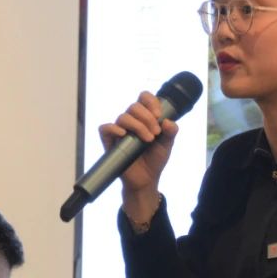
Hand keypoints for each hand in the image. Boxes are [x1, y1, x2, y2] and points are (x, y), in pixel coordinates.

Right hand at [98, 91, 177, 217]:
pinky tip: (124, 135)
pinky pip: (105, 128)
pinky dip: (113, 128)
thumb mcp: (167, 145)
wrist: (146, 180)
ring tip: (148, 140)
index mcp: (145, 117)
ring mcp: (119, 131)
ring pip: (123, 117)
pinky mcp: (110, 142)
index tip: (158, 115)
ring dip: (138, 126)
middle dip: (147, 118)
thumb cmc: (155, 159)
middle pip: (134, 106)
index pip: (144, 97)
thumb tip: (168, 121)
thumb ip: (171, 132)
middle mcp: (131, 121)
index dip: (151, 101)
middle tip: (156, 133)